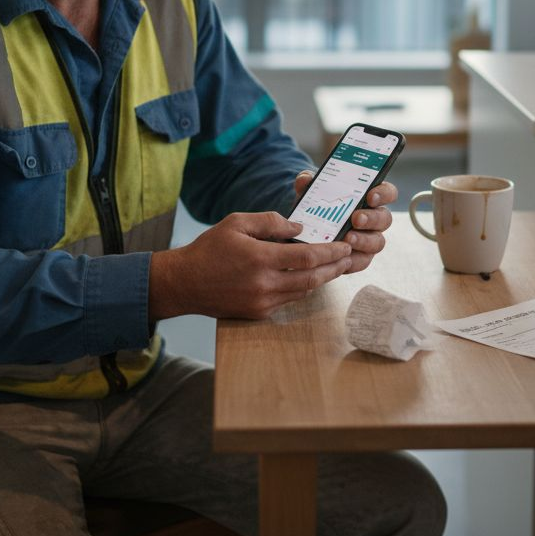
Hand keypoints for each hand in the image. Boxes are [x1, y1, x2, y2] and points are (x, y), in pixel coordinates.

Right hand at [149, 211, 351, 320]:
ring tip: (335, 267)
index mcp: (260, 259)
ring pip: (303, 291)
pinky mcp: (258, 313)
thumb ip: (270, 222)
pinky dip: (302, 288)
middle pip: (312, 278)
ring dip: (321, 279)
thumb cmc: (209, 249)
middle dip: (334, 267)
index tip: (345, 245)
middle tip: (349, 257)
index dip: (331, 252)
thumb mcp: (237, 223)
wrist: (185, 283)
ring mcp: (262, 302)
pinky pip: (288, 300)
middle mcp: (264, 284)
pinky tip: (309, 277)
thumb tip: (299, 228)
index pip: (307, 257)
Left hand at [294, 170, 395, 273]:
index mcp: (369, 198)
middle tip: (356, 219)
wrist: (306, 231)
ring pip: (377, 242)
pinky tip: (341, 257)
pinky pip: (363, 261)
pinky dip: (353, 260)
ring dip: (364, 240)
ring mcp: (370, 239)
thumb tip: (306, 180)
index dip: (383, 194)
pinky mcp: (360, 258)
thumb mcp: (312, 192)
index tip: (370, 196)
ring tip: (347, 238)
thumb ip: (310, 182)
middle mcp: (375, 219)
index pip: (387, 192)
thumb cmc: (318, 206)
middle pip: (385, 218)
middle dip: (372, 218)